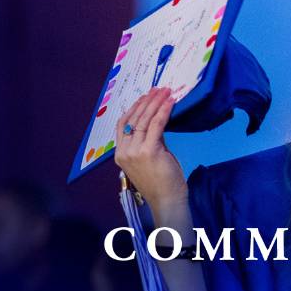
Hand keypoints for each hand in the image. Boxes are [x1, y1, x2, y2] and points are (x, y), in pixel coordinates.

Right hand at [114, 87, 186, 206]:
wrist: (166, 200)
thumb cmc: (161, 182)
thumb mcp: (151, 157)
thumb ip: (151, 140)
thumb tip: (157, 121)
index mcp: (120, 154)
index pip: (123, 125)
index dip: (133, 108)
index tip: (144, 97)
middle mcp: (124, 151)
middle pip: (133, 119)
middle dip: (146, 102)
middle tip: (157, 89)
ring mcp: (134, 151)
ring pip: (143, 120)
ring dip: (155, 103)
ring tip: (165, 91)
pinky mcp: (148, 151)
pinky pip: (156, 125)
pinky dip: (163, 111)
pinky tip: (170, 102)